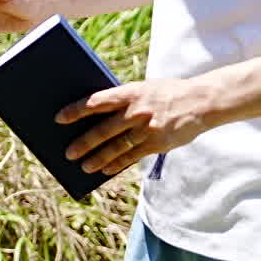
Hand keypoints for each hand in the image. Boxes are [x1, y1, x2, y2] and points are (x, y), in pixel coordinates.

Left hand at [58, 78, 213, 175]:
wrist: (202, 102)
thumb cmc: (166, 93)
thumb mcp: (144, 89)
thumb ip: (123, 101)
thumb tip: (94, 115)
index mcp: (131, 92)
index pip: (97, 102)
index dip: (76, 110)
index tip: (59, 118)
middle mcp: (138, 110)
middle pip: (104, 129)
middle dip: (84, 142)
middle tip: (67, 152)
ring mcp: (148, 128)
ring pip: (117, 147)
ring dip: (98, 158)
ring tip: (83, 166)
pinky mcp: (158, 143)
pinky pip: (133, 157)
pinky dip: (117, 164)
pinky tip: (105, 171)